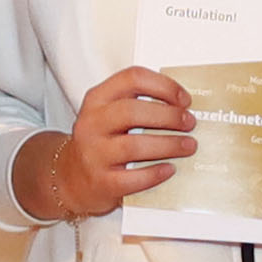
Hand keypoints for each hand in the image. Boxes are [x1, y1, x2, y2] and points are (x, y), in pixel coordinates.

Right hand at [30, 67, 196, 217]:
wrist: (72, 178)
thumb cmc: (100, 142)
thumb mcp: (110, 114)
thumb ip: (139, 105)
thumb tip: (184, 109)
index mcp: (97, 99)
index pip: (132, 79)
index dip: (164, 86)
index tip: (184, 99)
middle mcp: (92, 123)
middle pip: (133, 111)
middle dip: (169, 116)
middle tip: (189, 123)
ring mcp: (94, 153)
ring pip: (134, 146)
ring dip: (168, 145)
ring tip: (189, 146)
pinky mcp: (101, 182)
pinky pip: (132, 178)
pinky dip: (155, 173)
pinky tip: (170, 169)